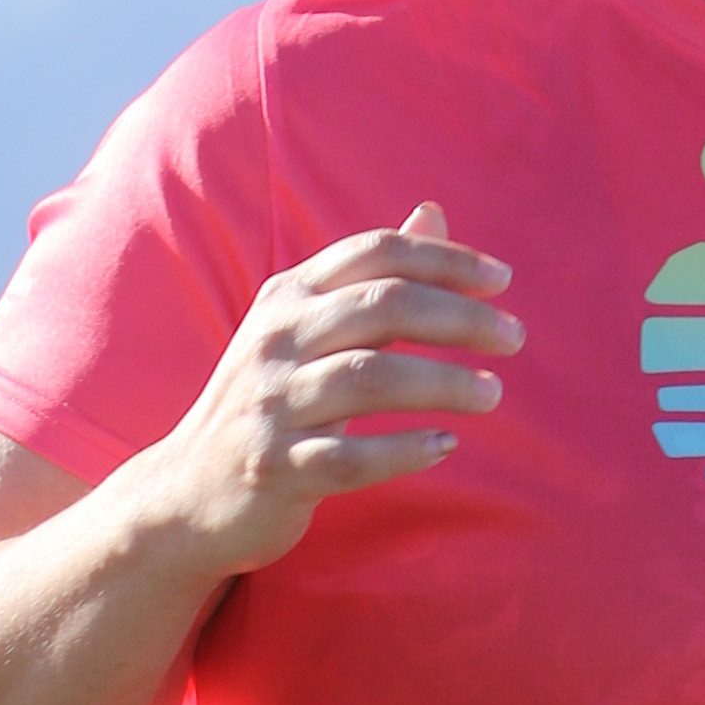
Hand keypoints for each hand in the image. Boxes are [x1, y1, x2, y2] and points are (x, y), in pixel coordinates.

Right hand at [161, 201, 521, 575]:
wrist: (189, 491)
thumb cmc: (270, 403)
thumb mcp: (310, 329)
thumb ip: (373, 277)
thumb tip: (434, 213)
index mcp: (288, 297)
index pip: (375, 254)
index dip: (444, 260)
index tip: (502, 282)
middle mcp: (276, 341)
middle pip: (382, 306)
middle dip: (458, 318)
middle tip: (515, 338)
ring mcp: (272, 405)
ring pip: (370, 378)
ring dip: (442, 383)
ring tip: (492, 394)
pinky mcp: (274, 467)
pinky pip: (350, 458)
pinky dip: (403, 451)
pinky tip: (445, 446)